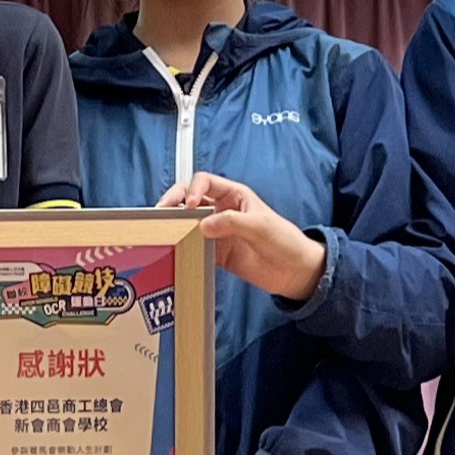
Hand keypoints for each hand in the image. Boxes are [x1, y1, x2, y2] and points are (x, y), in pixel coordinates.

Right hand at [159, 171, 326, 300]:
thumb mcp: (260, 226)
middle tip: (160, 212)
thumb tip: (203, 225)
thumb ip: (232, 222)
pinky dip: (182, 247)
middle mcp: (221, 210)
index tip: (189, 204)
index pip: (205, 182)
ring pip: (187, 223)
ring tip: (160, 231)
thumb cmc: (284, 240)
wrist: (294, 271)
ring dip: (174, 225)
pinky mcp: (215, 253)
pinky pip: (193, 247)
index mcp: (234, 195)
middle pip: (189, 199)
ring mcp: (217, 232)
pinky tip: (173, 252)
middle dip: (173, 202)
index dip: (193, 189)